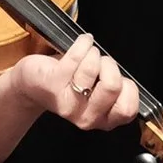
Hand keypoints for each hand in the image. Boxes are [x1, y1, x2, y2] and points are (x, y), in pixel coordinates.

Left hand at [3, 32, 141, 135]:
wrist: (34, 83)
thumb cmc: (71, 83)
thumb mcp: (99, 93)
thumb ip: (117, 91)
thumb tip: (126, 78)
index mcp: (103, 120)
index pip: (127, 110)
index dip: (127, 88)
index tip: (119, 78)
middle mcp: (86, 117)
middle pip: (112, 86)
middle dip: (110, 66)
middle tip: (102, 63)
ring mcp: (68, 103)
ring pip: (93, 69)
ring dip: (93, 54)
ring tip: (88, 54)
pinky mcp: (53, 84)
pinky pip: (75, 58)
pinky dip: (82, 43)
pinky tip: (83, 42)